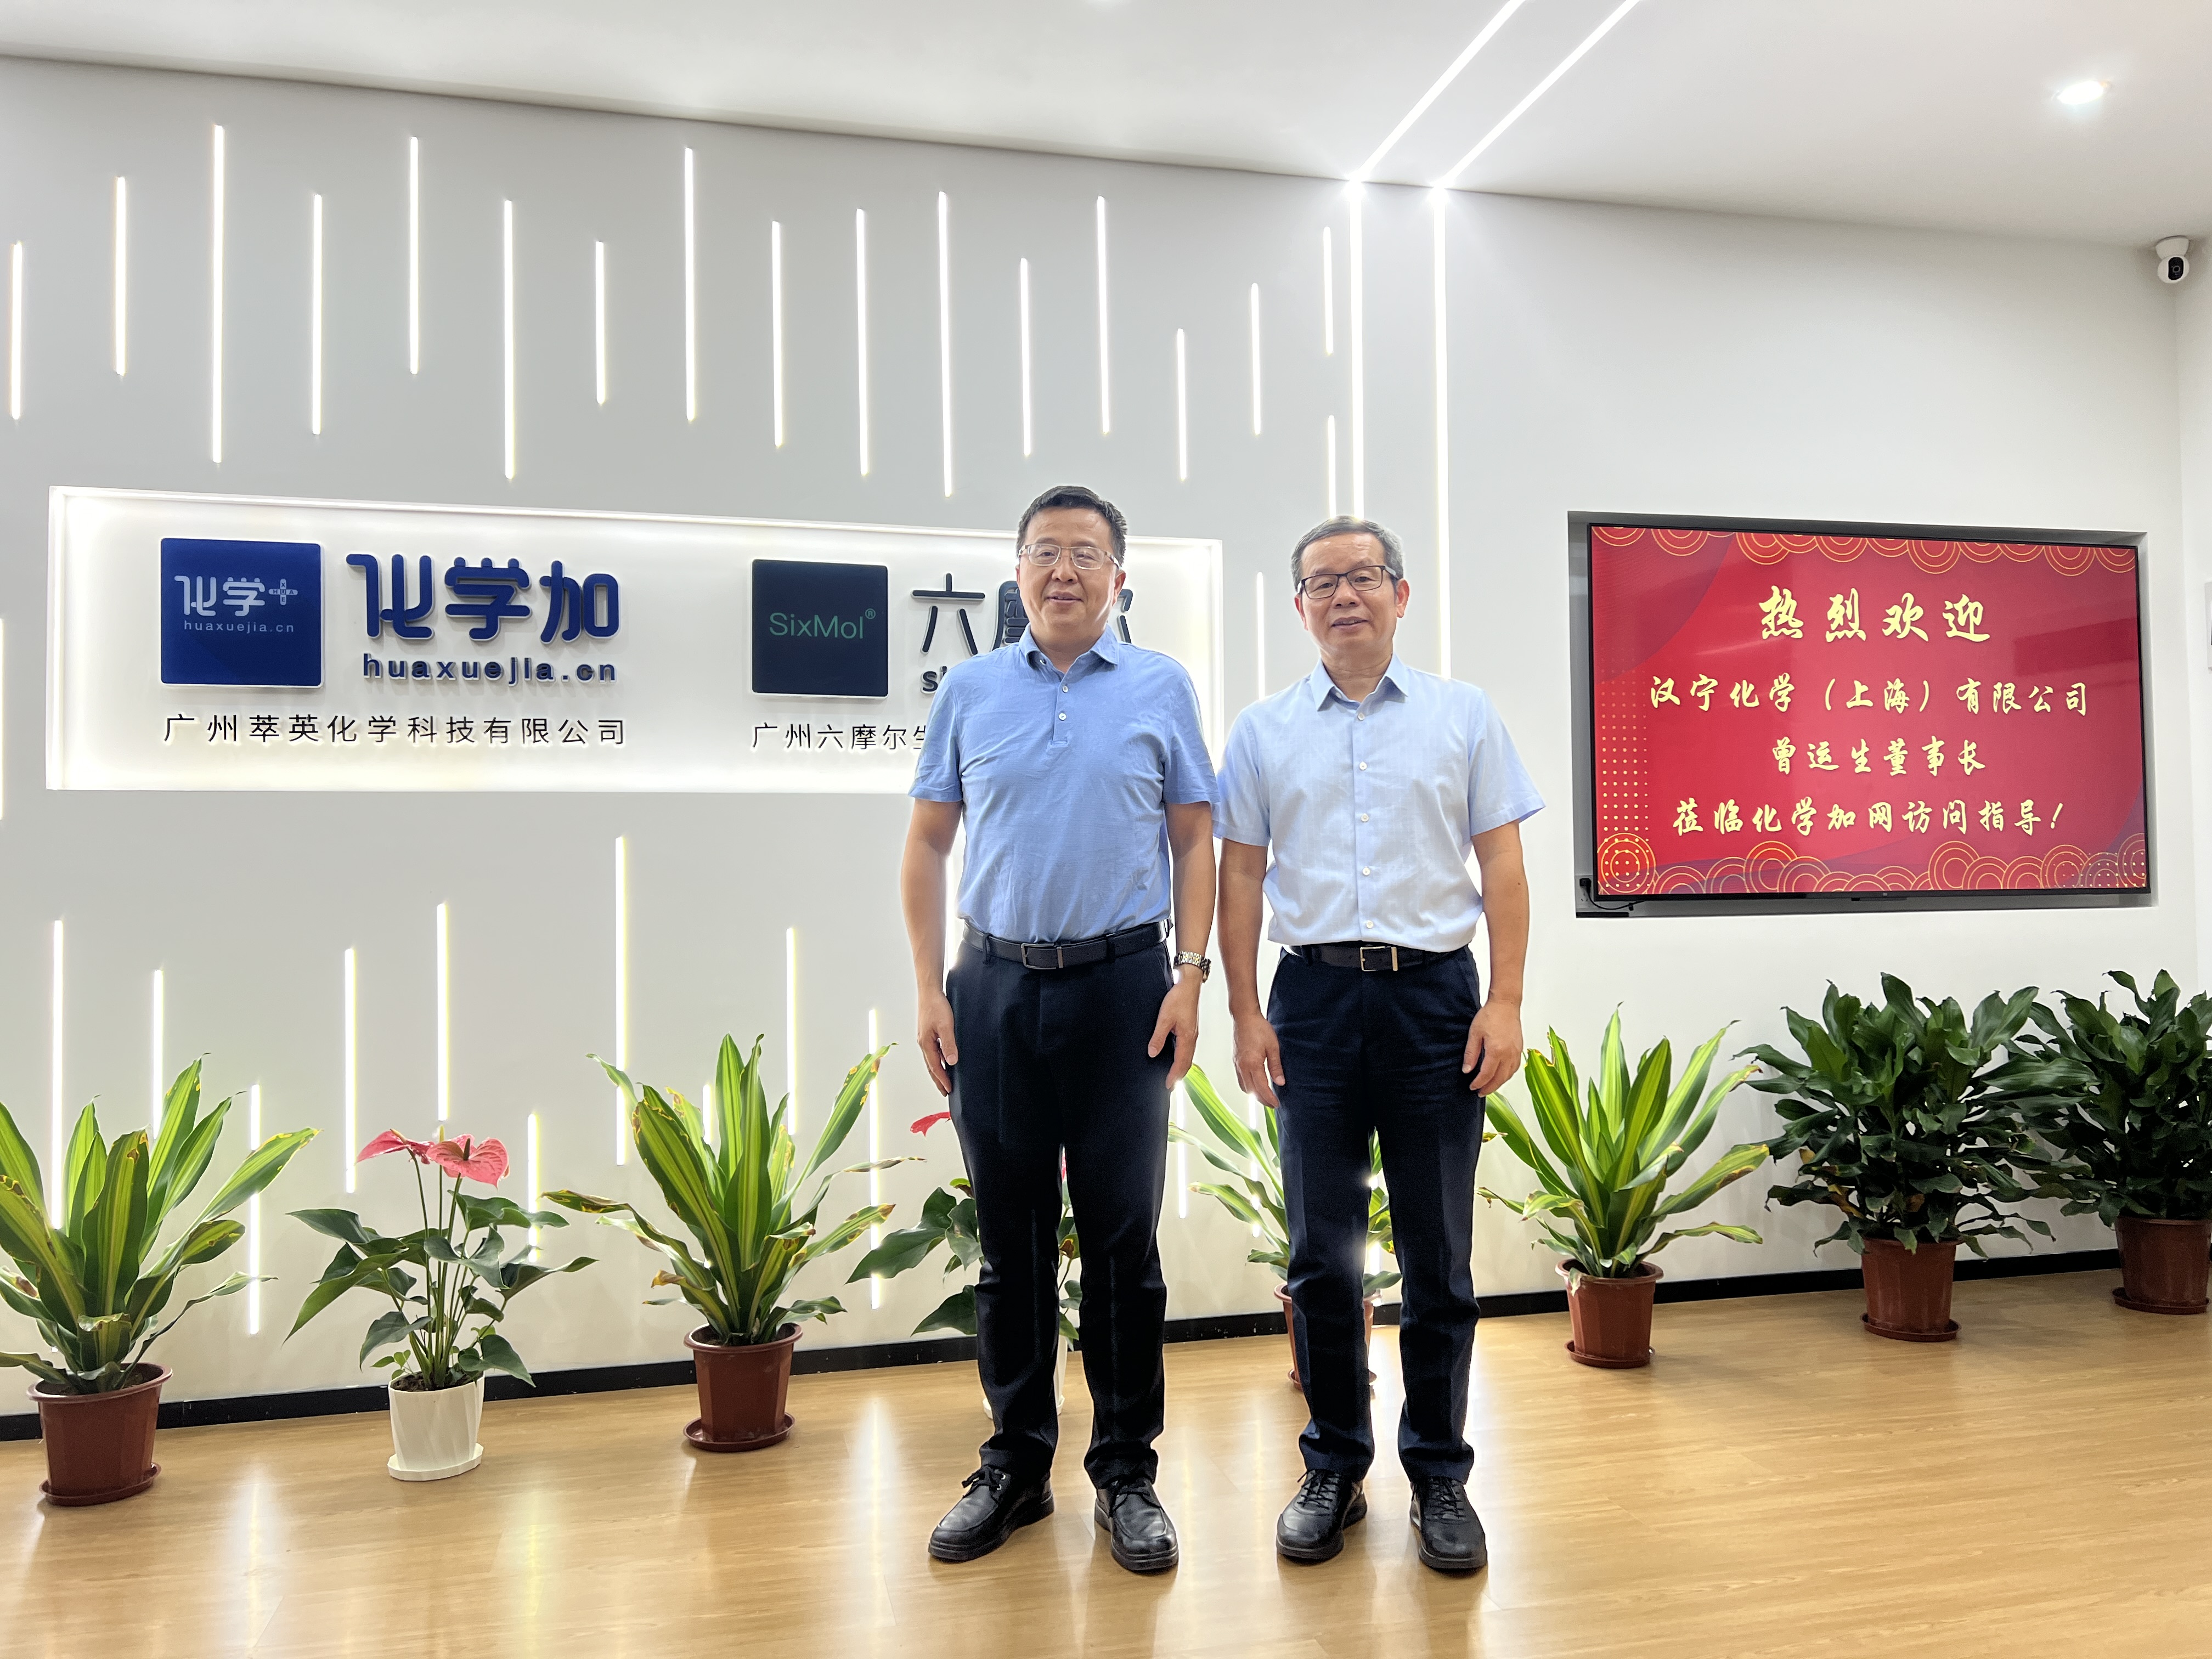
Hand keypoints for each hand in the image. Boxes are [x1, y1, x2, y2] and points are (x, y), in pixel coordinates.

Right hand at [917, 987, 958, 1095]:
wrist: (929, 991)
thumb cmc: (936, 1005)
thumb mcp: (946, 1025)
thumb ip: (949, 1044)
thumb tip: (952, 1061)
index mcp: (926, 1043)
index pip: (935, 1067)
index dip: (942, 1079)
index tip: (949, 1089)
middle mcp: (923, 1042)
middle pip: (931, 1066)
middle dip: (938, 1079)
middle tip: (945, 1091)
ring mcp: (925, 1037)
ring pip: (931, 1059)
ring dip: (937, 1070)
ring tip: (944, 1079)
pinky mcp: (928, 1032)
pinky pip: (933, 1050)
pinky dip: (938, 1059)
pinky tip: (944, 1059)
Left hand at [1149, 971, 1202, 1087]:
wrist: (1189, 985)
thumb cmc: (1179, 998)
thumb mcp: (1164, 1018)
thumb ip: (1158, 1037)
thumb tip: (1153, 1052)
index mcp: (1187, 1038)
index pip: (1181, 1063)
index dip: (1174, 1076)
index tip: (1168, 1085)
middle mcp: (1192, 1038)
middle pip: (1187, 1063)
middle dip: (1179, 1075)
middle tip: (1170, 1085)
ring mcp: (1192, 1034)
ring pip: (1188, 1056)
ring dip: (1181, 1067)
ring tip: (1172, 1075)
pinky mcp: (1190, 1030)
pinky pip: (1187, 1049)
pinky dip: (1182, 1058)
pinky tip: (1176, 1057)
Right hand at [1232, 1009, 1285, 1109]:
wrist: (1245, 1017)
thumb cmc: (1259, 1028)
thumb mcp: (1273, 1047)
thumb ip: (1276, 1066)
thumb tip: (1280, 1082)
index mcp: (1252, 1064)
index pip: (1261, 1088)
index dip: (1269, 1098)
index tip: (1276, 1104)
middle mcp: (1242, 1066)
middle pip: (1251, 1091)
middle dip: (1262, 1100)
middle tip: (1273, 1104)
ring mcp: (1237, 1064)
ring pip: (1244, 1087)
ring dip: (1254, 1094)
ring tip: (1265, 1096)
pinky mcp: (1236, 1061)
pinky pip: (1241, 1079)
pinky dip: (1248, 1086)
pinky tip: (1255, 1084)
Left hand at [1463, 998, 1523, 1095]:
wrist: (1506, 1005)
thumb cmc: (1490, 1015)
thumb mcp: (1474, 1033)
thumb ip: (1471, 1053)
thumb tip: (1467, 1070)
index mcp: (1496, 1050)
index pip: (1487, 1074)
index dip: (1479, 1083)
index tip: (1472, 1087)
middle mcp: (1509, 1054)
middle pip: (1500, 1078)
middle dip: (1489, 1088)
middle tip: (1480, 1092)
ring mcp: (1516, 1052)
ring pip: (1509, 1075)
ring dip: (1499, 1083)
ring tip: (1489, 1086)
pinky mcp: (1519, 1049)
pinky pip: (1515, 1067)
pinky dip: (1507, 1075)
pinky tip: (1501, 1076)